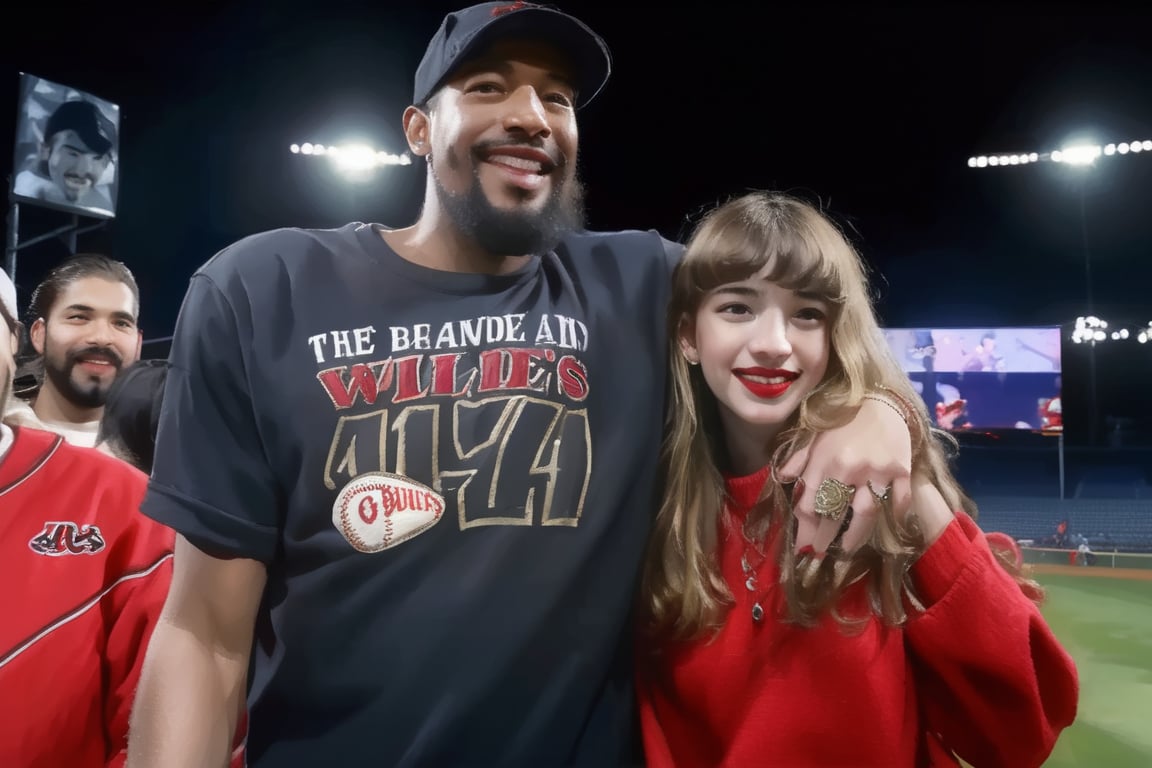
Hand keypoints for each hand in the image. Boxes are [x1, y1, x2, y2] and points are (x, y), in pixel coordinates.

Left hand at [780, 396, 912, 554]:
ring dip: (854, 537)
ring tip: (845, 550)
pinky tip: (888, 526)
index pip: (809, 504)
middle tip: (818, 555)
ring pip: (865, 514)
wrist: (879, 399)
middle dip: (823, 538)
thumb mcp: (814, 437)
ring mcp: (876, 471)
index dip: (804, 528)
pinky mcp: (901, 469)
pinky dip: (894, 515)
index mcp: (823, 462)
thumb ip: (798, 459)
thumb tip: (783, 479)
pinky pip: (899, 501)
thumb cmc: (842, 420)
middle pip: (833, 514)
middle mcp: (848, 469)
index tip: (802, 545)